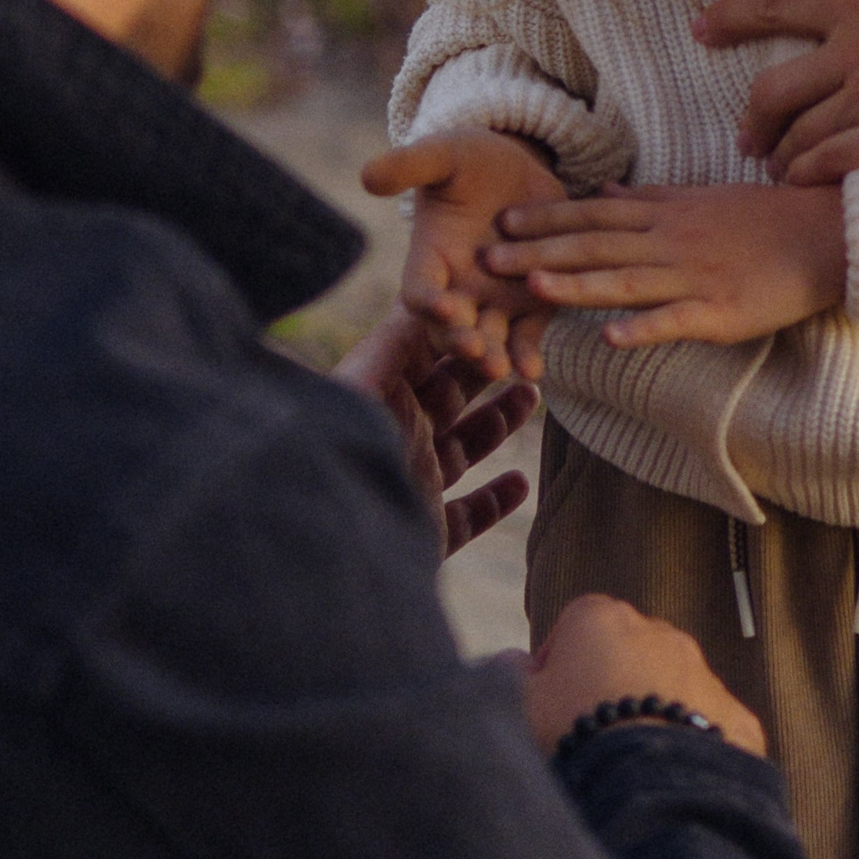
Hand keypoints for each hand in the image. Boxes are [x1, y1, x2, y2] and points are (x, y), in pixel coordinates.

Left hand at [331, 315, 538, 560]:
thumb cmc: (335, 465)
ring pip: (459, 449)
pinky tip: (520, 483)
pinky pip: (465, 516)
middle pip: (445, 395)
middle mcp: (392, 439)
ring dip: (496, 423)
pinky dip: (494, 501)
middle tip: (523, 346)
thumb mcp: (358, 392)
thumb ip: (384, 348)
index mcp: (374, 400)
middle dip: (484, 368)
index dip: (458, 331)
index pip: (418, 352)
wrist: (327, 555)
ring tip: (531, 395)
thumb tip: (413, 302)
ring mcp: (410, 487)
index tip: (495, 309)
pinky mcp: (425, 534)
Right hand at [362, 126, 568, 382]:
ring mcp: (494, 300)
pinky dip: (527, 353)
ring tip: (502, 369)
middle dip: (461, 340)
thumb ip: (409, 165)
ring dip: (493, 355)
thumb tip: (368, 175)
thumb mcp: (443, 155)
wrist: (518, 167)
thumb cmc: (469, 159)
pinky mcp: (531, 302)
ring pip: (489, 338)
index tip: (443, 305)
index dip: (428, 300)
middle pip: (451, 327)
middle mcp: (457, 288)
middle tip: (475, 351)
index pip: (419, 288)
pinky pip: (526, 334)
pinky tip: (533, 371)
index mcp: (430, 257)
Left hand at [485, 181, 845, 349]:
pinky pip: (676, 321)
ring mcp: (696, 277)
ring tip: (535, 288)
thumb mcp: (701, 197)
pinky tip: (608, 339)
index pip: (596, 213)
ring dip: (579, 284)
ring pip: (628, 281)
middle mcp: (673, 241)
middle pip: (598, 245)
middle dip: (541, 251)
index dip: (548, 217)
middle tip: (489, 258)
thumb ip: (649, 197)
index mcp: (667, 214)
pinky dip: (643, 328)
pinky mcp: (721, 313)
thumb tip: (602, 189)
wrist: (827, 235)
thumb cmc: (764, 217)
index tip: (502, 219)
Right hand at [522, 593, 765, 757]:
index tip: (551, 704)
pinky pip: (711, 725)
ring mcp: (702, 672)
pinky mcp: (734, 716)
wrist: (646, 783)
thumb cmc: (572, 733)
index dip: (559, 665)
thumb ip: (511, 676)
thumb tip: (511, 661)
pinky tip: (671, 778)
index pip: (575, 626)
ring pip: (673, 686)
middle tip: (592, 735)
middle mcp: (659, 631)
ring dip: (654, 712)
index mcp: (602, 617)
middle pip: (628, 652)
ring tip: (629, 762)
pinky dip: (694, 745)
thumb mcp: (521, 705)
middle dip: (612, 683)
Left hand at [690, 0, 858, 181]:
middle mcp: (855, 57)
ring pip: (805, 135)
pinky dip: (815, 173)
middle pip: (777, 92)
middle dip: (753, 117)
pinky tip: (806, 181)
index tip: (700, 29)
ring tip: (775, 165)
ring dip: (781, 153)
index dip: (730, 18)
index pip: (775, 9)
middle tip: (746, 135)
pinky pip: (843, 162)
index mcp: (856, 7)